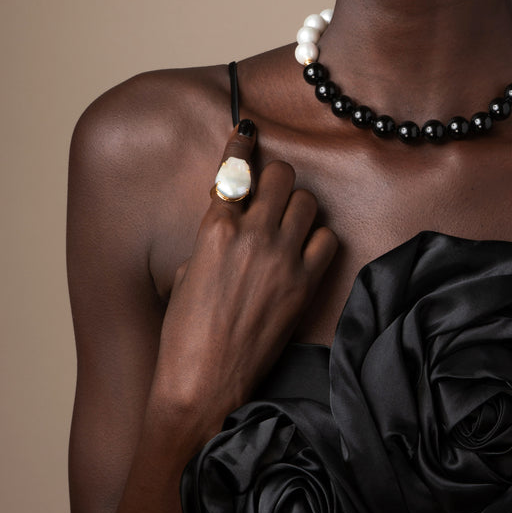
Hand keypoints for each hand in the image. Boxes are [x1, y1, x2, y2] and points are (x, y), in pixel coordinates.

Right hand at [149, 119, 336, 440]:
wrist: (205, 383)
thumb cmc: (184, 335)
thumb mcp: (185, 274)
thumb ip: (212, 241)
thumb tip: (232, 230)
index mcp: (214, 229)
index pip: (234, 170)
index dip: (242, 144)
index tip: (249, 129)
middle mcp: (252, 235)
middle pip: (281, 176)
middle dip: (277, 179)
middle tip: (273, 192)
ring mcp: (283, 257)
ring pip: (307, 202)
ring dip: (299, 207)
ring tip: (290, 223)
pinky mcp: (305, 283)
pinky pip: (327, 239)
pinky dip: (318, 239)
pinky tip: (306, 251)